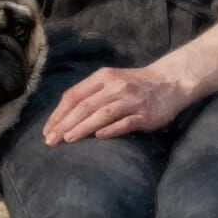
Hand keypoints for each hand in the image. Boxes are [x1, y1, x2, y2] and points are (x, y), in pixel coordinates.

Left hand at [42, 64, 190, 144]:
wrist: (170, 82)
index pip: (74, 95)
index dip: (58, 113)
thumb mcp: (112, 80)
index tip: (47, 130)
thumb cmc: (135, 84)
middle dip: (65, 124)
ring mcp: (131, 100)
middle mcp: (116, 86)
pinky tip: (98, 137)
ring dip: (82, 127)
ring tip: (68, 139)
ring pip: (102, 114)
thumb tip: (65, 116)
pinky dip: (111, 130)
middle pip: (85, 105)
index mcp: (104, 76)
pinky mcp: (145, 114)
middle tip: (50, 141)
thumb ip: (91, 94)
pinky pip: (125, 123)